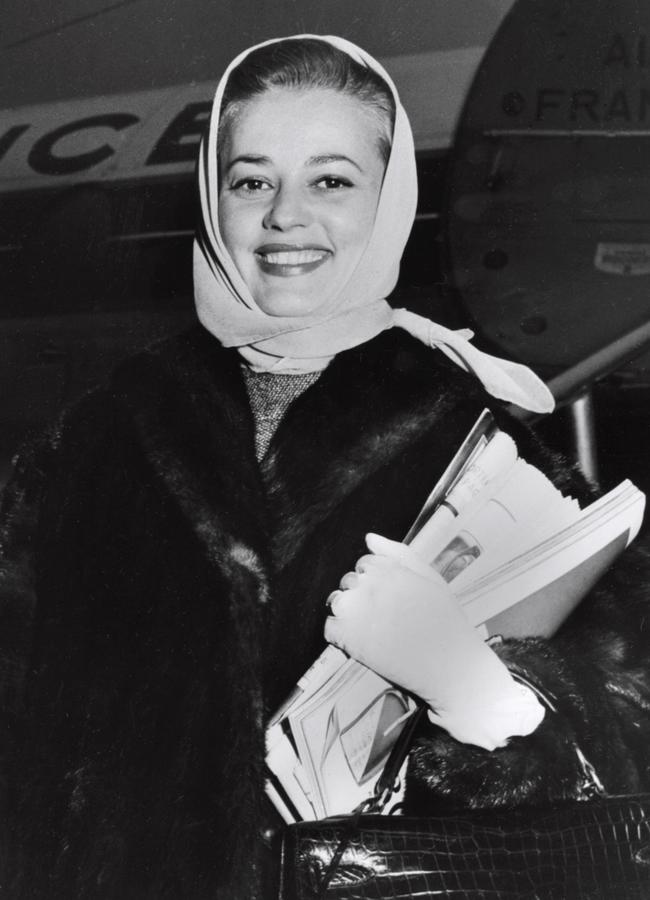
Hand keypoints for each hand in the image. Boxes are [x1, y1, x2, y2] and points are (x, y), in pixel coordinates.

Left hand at [325, 533, 542, 748]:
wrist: (449, 665)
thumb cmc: (445, 622)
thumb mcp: (429, 578)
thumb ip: (398, 553)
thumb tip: (369, 537)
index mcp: (388, 568)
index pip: (365, 563)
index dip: (377, 582)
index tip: (391, 600)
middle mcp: (368, 583)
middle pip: (349, 582)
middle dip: (362, 596)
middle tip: (385, 618)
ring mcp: (355, 609)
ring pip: (336, 602)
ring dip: (349, 614)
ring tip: (374, 630)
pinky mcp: (346, 636)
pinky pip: (330, 628)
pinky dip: (341, 635)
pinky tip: (364, 643)